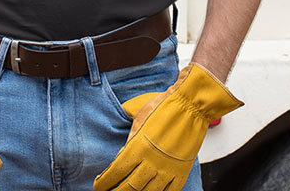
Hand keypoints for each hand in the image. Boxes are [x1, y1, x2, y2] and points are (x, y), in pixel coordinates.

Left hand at [94, 62, 242, 190]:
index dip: (105, 182)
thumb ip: (127, 134)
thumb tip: (120, 151)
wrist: (190, 105)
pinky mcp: (181, 172)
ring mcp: (167, 170)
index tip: (99, 186)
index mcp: (137, 146)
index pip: (116, 171)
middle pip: (129, 187)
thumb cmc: (163, 106)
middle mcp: (151, 162)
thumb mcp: (137, 114)